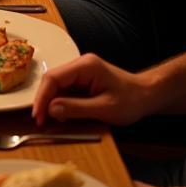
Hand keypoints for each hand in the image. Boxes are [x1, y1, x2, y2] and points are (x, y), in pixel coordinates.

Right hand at [32, 52, 148, 125]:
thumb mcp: (105, 108)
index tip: (38, 116)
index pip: (54, 78)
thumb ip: (77, 108)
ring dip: (50, 102)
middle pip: (52, 80)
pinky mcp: (82, 80)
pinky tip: (60, 115)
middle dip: (44, 100)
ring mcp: (80, 72)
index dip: (42, 97)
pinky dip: (60, 103)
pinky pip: (64, 90)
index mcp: (85, 66)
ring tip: (48, 120)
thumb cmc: (131, 101)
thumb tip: (50, 109)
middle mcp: (79, 65)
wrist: (148, 95)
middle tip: (40, 121)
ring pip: (56, 85)